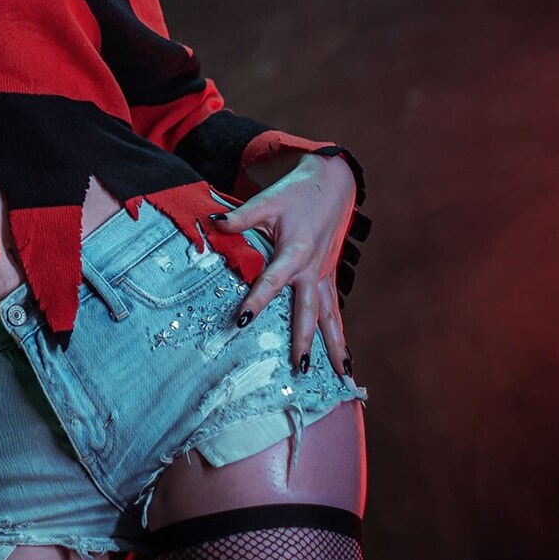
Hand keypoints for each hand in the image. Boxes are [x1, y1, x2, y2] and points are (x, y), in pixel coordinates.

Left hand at [208, 154, 357, 378]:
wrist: (334, 183)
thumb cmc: (298, 192)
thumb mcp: (268, 200)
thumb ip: (241, 217)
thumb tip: (213, 223)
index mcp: (295, 251)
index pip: (272, 281)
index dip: (257, 301)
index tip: (243, 322)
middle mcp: (313, 268)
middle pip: (308, 311)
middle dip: (304, 340)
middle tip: (299, 368)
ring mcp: (324, 274)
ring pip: (330, 316)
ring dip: (335, 346)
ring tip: (341, 376)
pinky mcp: (329, 276)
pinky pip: (336, 310)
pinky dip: (340, 334)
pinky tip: (345, 359)